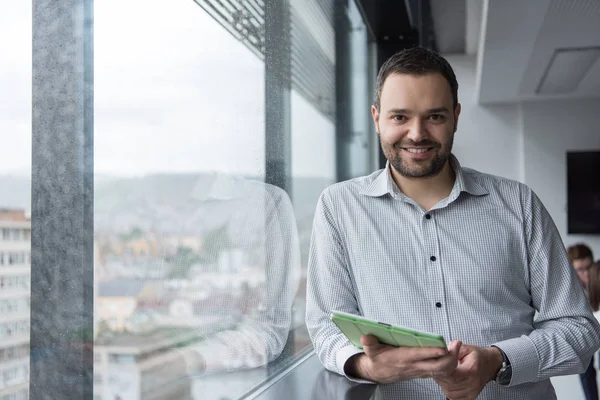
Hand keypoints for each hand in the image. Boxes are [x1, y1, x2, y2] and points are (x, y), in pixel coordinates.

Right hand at [345, 335, 461, 383]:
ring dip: (452, 360)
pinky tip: (453, 354)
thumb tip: (365, 337)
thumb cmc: (377, 358)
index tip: (443, 346)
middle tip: (457, 344)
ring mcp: (420, 371)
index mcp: (402, 359)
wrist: (378, 373)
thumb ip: (369, 343)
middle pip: (437, 366)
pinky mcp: (423, 372)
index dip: (432, 352)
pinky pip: (440, 371)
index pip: (420, 356)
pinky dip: (449, 364)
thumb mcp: (370, 350)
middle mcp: (414, 366)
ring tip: (457, 347)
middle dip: (450, 357)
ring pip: (442, 370)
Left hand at [434, 345, 502, 399]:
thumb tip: (442, 350)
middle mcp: (473, 383)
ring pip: (450, 393)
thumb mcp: (466, 348)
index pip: (451, 376)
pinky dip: (448, 391)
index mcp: (472, 370)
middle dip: (440, 377)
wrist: (490, 364)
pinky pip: (454, 397)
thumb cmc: (478, 356)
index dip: (441, 371)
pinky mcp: (470, 397)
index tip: (438, 364)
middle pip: (449, 385)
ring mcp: (472, 392)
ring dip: (443, 384)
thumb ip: (453, 349)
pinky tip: (449, 382)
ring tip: (444, 374)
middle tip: (438, 369)